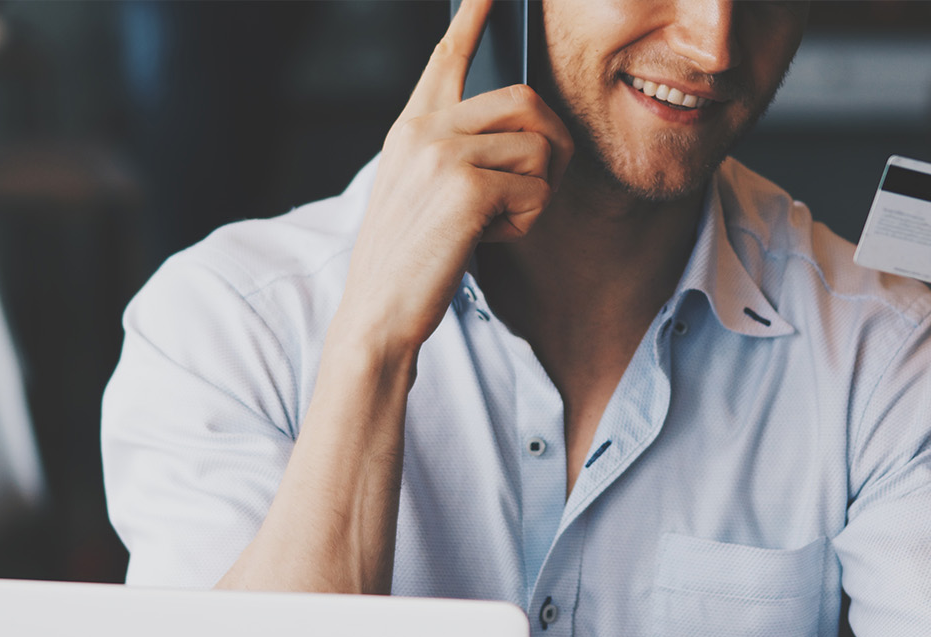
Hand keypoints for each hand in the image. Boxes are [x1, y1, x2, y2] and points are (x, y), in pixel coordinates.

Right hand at [332, 0, 573, 361]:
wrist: (378, 313)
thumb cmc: (408, 260)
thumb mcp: (421, 191)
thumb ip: (455, 152)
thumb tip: (522, 133)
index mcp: (412, 126)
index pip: (447, 57)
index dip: (472, 16)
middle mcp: (425, 129)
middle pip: (526, 102)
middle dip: (553, 144)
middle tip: (539, 186)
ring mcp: (444, 155)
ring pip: (540, 149)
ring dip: (537, 194)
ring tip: (497, 222)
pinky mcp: (467, 189)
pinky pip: (536, 190)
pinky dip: (526, 222)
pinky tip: (490, 238)